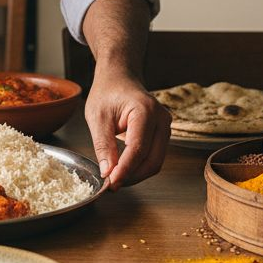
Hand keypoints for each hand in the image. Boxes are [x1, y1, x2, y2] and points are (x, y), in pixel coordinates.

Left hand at [84, 70, 169, 189]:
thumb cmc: (108, 92)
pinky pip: (154, 156)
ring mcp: (165, 127)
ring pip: (155, 162)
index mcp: (146, 110)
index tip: (111, 183)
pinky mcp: (162, 134)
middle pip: (152, 160)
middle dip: (132, 176)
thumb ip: (103, 145)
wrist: (119, 78)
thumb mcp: (97, 117)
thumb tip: (107, 172)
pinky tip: (123, 168)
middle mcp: (161, 119)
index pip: (138, 148)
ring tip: (115, 178)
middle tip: (111, 184)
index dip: (125, 169)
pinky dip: (139, 166)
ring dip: (136, 174)